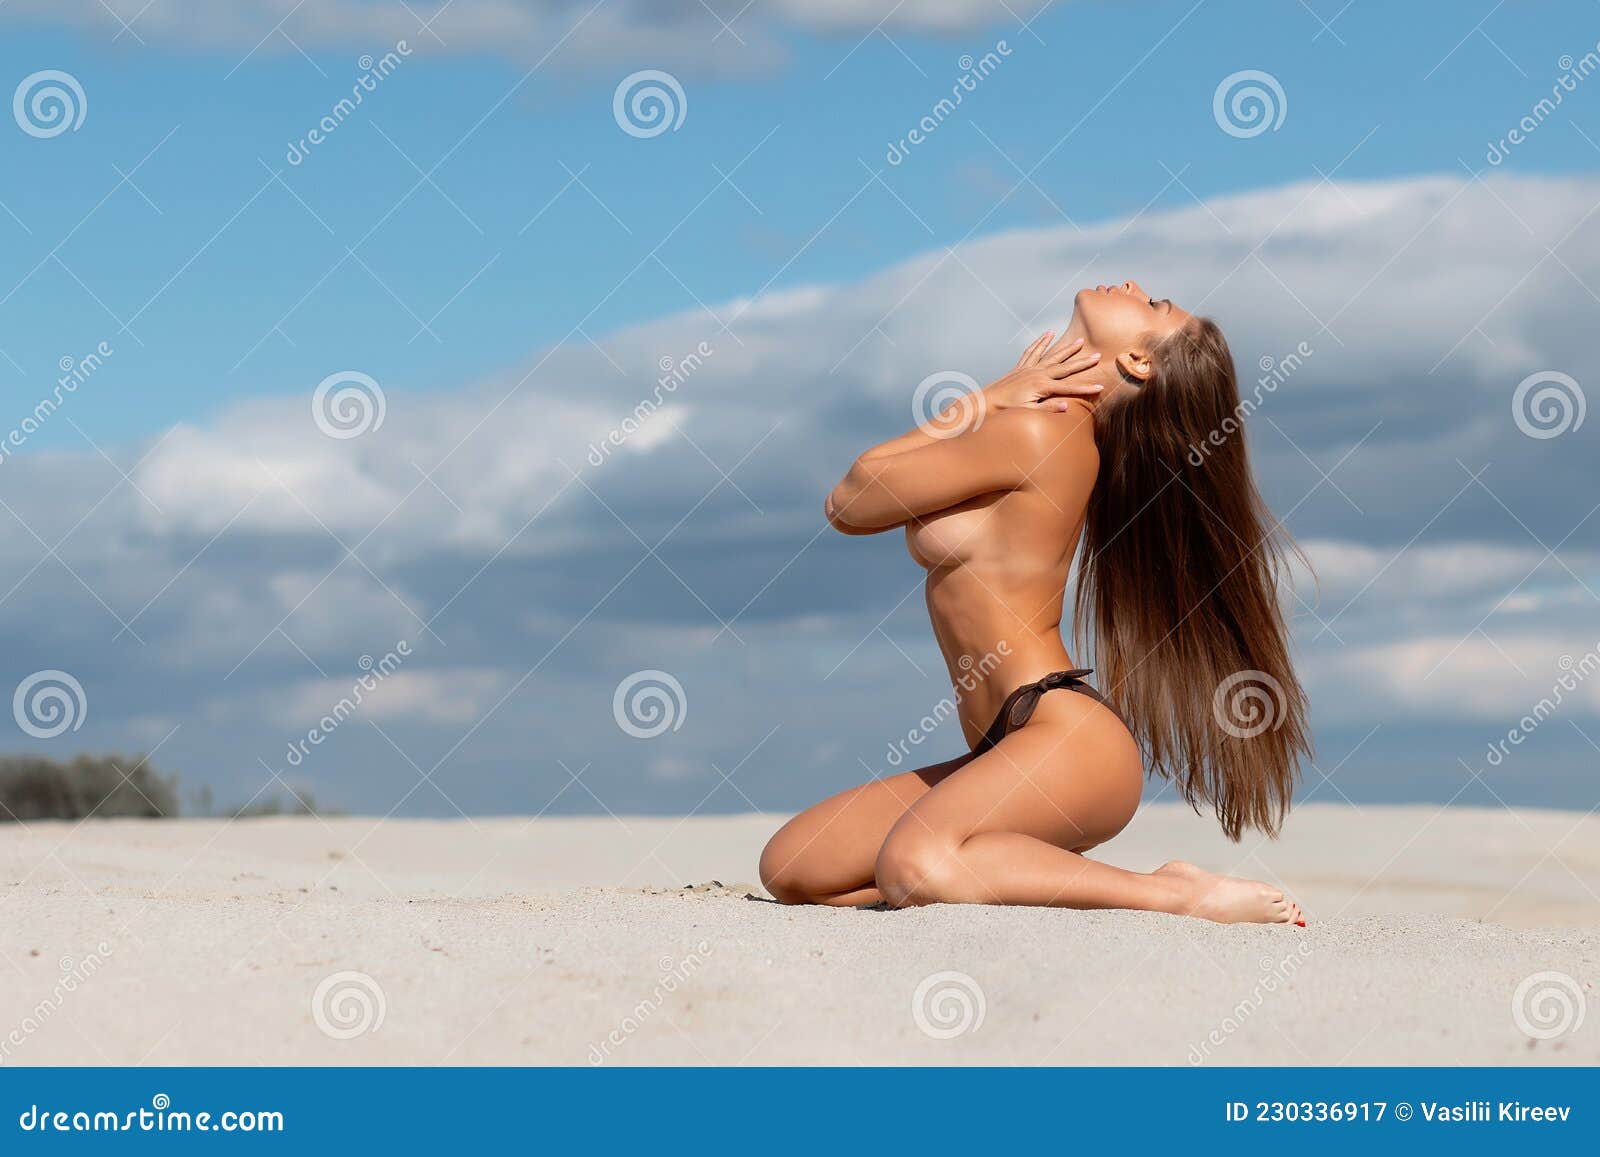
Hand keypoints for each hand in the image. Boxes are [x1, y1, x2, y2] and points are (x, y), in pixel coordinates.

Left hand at [983, 332, 1102, 411]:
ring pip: (1052, 355)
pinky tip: (1048, 334)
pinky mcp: (1021, 367)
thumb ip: (1047, 409)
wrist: (986, 401)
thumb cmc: (1006, 410)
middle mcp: (1038, 374)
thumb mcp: (1028, 412)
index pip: (1069, 388)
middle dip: (1082, 362)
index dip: (1086, 388)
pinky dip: (1041, 342)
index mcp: (1042, 386)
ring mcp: (1029, 368)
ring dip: (1066, 348)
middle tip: (1097, 354)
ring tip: (1079, 341)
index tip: (1101, 387)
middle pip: (1065, 367)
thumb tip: (1066, 406)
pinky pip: (1033, 351)